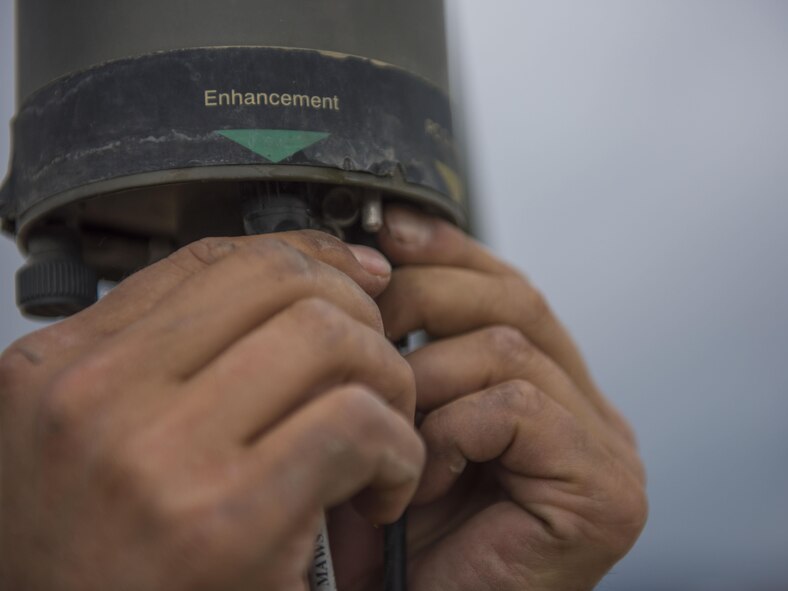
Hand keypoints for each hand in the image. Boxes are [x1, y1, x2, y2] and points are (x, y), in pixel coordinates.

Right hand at [0, 231, 423, 590]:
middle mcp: (93, 399)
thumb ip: (171, 359)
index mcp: (58, 370)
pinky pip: (356, 422)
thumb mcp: (100, 440)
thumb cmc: (104, 565)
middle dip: (357, 312)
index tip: (355, 281)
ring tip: (381, 434)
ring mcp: (156, 457)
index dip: (306, 256)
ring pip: (328, 336)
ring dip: (387, 379)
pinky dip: (398, 450)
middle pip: (278, 279)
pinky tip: (381, 492)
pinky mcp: (226, 522)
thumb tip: (300, 274)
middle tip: (370, 373)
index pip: (211, 261)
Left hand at [370, 207, 646, 589]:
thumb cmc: (408, 537)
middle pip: (515, 300)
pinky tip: (422, 480)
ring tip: (393, 434)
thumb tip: (385, 251)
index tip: (391, 230)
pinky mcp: (605, 484)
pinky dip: (449, 433)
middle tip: (365, 331)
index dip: (451, 251)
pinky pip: (515, 405)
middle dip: (424, 299)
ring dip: (426, 382)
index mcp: (554, 388)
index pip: (510, 287)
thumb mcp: (404, 418)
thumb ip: (414, 346)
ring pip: (507, 346)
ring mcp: (609, 447)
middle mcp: (593, 410)